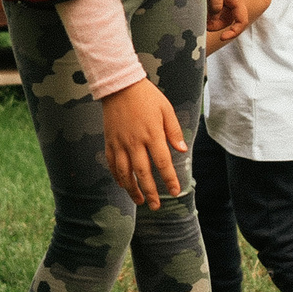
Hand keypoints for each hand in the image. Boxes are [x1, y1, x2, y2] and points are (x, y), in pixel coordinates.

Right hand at [101, 78, 186, 208]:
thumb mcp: (166, 109)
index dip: (169, 179)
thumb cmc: (146, 96)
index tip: (175, 191)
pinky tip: (123, 185)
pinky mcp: (109, 141)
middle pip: (142, 173)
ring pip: (125, 173)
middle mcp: (135, 142)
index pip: (162, 163)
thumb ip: (174, 131)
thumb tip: (182, 150)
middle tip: (155, 206)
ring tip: (139, 201)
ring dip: (132, 189)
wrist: (119, 85)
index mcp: (152, 134)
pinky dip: (117, 177)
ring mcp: (120, 143)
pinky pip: (112, 164)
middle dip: (150, 192)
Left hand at [203, 0, 247, 52]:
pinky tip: (200, 10)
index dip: (234, 31)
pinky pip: (216, 6)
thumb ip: (216, 4)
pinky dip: (210, 11)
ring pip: (221, 14)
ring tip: (200, 18)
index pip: (241, 20)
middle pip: (229, 19)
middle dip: (217, 25)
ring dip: (212, 18)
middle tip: (203, 25)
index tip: (222, 36)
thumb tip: (216, 17)